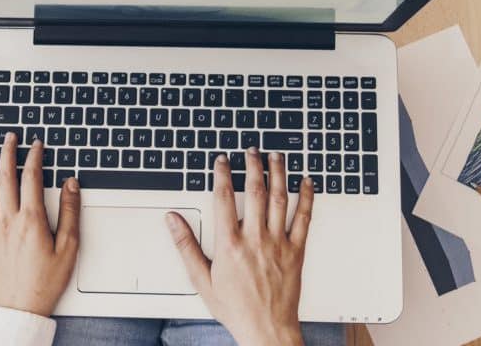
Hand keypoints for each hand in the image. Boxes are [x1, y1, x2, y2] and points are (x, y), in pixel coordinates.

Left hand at [0, 133, 79, 316]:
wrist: (20, 308)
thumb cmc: (46, 282)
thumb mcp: (69, 248)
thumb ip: (70, 213)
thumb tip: (71, 184)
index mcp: (31, 220)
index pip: (31, 178)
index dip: (34, 157)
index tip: (36, 144)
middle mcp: (8, 221)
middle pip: (5, 177)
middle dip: (7, 152)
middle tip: (9, 137)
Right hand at [167, 148, 313, 345]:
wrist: (266, 329)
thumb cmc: (235, 308)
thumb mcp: (201, 280)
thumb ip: (186, 246)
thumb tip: (173, 221)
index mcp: (230, 244)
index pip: (224, 198)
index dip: (222, 175)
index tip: (222, 161)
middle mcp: (255, 239)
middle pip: (254, 191)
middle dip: (253, 166)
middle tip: (251, 151)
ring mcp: (278, 243)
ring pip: (279, 199)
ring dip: (278, 174)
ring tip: (276, 156)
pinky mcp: (296, 251)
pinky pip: (304, 218)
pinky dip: (306, 198)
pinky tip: (307, 183)